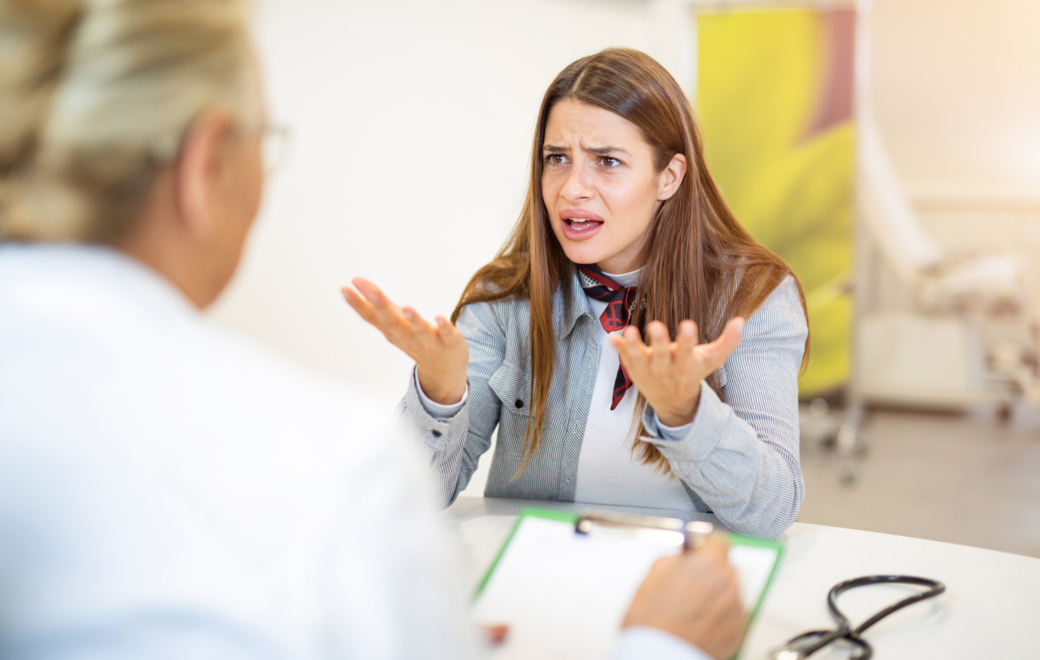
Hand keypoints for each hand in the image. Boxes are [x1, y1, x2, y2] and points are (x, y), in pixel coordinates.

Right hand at [342, 277, 468, 404]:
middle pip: (392, 323)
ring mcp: (428, 341)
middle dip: (382, 307)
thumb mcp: (393, 321)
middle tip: (372, 291)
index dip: (357, 304)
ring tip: (407, 307)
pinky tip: (440, 317)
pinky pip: (446, 335)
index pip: (371, 317)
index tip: (345, 289)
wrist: (443, 370)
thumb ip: (375, 303)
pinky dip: (443, 327)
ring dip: (413, 320)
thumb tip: (354, 280)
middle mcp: (406, 337)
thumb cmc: (413, 339)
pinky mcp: (449, 342)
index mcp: (391, 330)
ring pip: (419, 331)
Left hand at [608, 318, 743, 426]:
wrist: (672, 401)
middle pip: (661, 355)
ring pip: (639, 357)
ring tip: (629, 332)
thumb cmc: (693, 373)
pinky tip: (611, 337)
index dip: (687, 339)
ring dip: (633, 346)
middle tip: (656, 325)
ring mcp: (647, 368)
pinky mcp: (633, 367)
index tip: (687, 325)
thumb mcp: (712, 360)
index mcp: (686, 363)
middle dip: (659, 341)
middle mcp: (666, 367)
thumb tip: (742, 320)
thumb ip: (728, 342)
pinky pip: (624, 357)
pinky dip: (618, 348)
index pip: (687, 350)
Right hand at [622, 534, 744, 659]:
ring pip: (731, 591)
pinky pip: (733, 613)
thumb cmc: (653, 623)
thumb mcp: (651, 577)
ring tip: (693, 608)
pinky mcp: (738, 631)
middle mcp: (728, 584)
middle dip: (711, 571)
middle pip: (726, 567)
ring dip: (717, 593)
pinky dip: (721, 614)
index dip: (706, 545)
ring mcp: (736, 609)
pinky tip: (700, 622)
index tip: (699, 550)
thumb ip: (673, 560)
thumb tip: (681, 557)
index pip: (719, 540)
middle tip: (691, 583)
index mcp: (708, 565)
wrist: (660, 657)